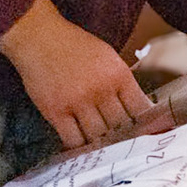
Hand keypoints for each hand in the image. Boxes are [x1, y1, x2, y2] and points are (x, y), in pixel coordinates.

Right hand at [0, 0, 160, 149]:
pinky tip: (82, 148)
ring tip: (103, 148)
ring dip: (102, 144)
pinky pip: (72, 139)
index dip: (146, 125)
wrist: (39, 37)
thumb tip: (137, 109)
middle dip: (123, 137)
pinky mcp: (55, 111)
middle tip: (124, 145)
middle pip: (120, 126)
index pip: (140, 108)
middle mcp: (101, 89)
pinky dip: (79, 147)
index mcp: (118, 74)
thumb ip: (121, 82)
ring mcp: (77, 101)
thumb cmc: (74, 46)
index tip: (147, 133)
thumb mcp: (107, 57)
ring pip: (98, 136)